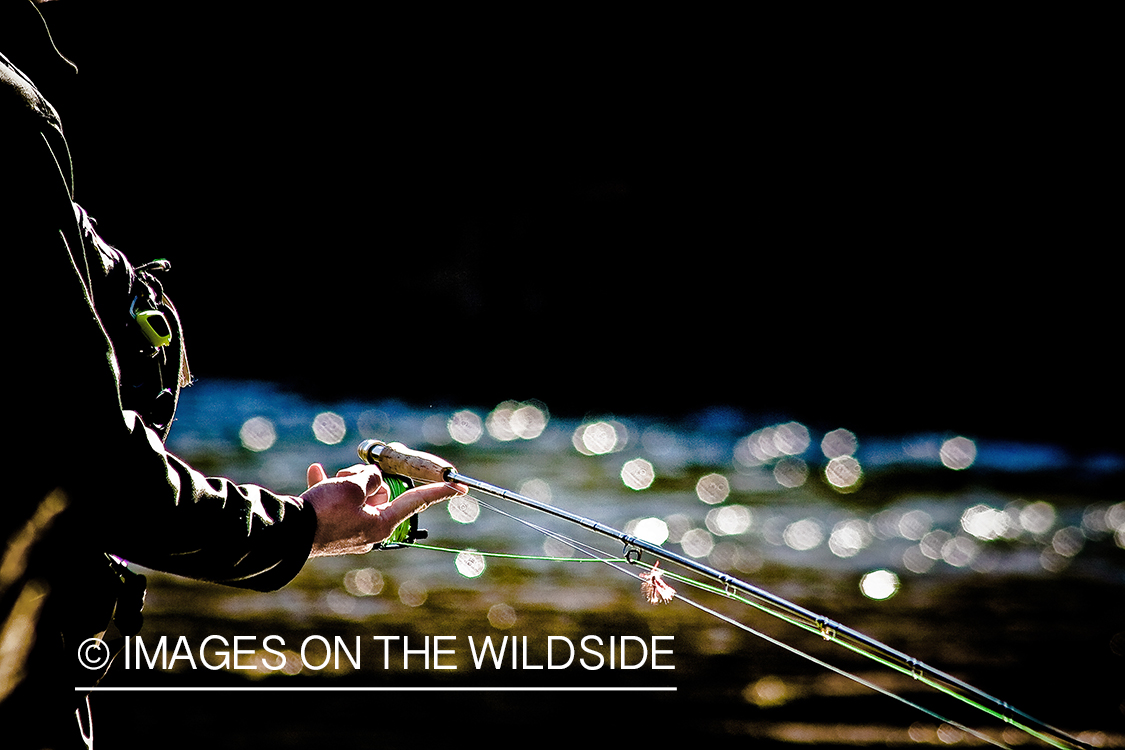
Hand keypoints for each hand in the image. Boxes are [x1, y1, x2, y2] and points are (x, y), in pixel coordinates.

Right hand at [302, 462, 465, 556]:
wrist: (287, 534)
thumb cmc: (324, 511)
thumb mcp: (353, 486)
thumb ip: (370, 477)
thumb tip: (371, 477)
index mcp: (382, 524)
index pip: (416, 502)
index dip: (438, 492)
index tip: (459, 487)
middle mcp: (369, 530)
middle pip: (381, 494)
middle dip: (367, 477)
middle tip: (352, 474)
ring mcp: (349, 531)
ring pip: (357, 495)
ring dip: (345, 480)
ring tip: (331, 478)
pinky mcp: (329, 528)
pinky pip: (334, 502)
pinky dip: (326, 487)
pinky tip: (315, 473)